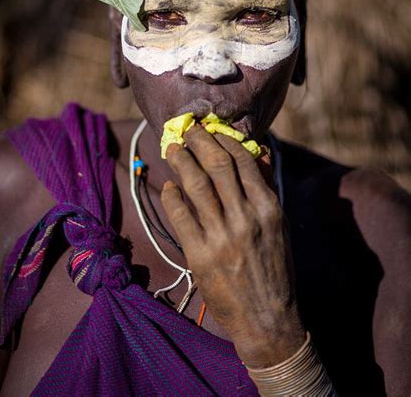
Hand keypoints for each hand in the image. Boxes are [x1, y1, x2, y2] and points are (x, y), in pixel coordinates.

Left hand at [161, 124, 305, 367]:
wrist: (267, 319)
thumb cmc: (274, 268)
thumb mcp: (278, 224)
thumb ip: (266, 186)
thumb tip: (258, 150)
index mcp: (268, 207)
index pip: (242, 159)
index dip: (222, 138)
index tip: (209, 128)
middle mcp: (246, 217)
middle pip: (216, 164)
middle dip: (198, 140)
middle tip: (186, 128)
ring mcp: (222, 236)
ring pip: (196, 184)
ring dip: (181, 161)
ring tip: (173, 149)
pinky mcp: (200, 255)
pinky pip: (180, 215)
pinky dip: (172, 195)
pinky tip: (170, 186)